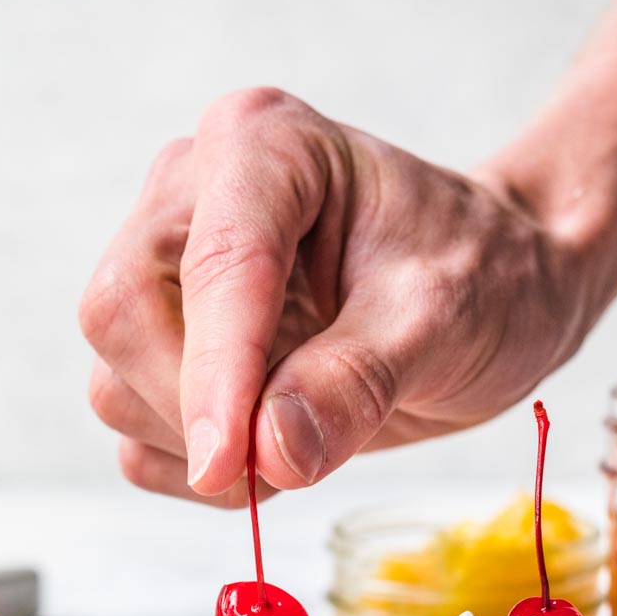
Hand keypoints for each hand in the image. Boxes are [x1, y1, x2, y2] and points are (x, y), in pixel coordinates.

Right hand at [80, 86, 609, 502]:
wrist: (500, 293)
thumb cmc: (483, 273)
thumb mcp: (445, 319)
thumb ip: (356, 380)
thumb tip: (270, 449)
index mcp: (264, 145)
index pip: (209, 264)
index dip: (214, 370)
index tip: (227, 461)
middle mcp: (192, 195)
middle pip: (122, 316)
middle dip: (199, 408)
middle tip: (292, 454)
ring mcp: (167, 272)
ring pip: (116, 384)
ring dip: (205, 446)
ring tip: (314, 433)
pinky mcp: (163, 346)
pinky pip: (135, 434)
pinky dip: (202, 470)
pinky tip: (282, 444)